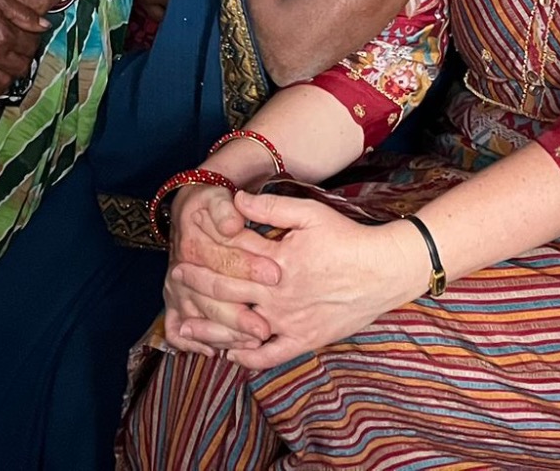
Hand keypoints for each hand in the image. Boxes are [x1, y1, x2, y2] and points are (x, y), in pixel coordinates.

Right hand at [0, 0, 50, 111]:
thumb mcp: (1, 0)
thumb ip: (24, 14)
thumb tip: (44, 26)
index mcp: (4, 37)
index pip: (29, 49)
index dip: (32, 46)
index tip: (29, 44)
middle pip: (18, 70)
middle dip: (22, 65)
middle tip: (20, 59)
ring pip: (2, 84)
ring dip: (8, 81)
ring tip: (9, 75)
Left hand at [180, 191, 421, 370]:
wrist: (385, 270)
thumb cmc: (347, 238)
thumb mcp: (310, 213)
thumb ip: (271, 207)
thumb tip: (236, 201)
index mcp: (277, 260)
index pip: (232, 256)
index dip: (206, 251)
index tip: (183, 248)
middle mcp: (278, 294)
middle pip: (228, 292)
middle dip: (197, 286)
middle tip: (174, 280)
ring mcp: (290, 321)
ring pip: (240, 329)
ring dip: (209, 329)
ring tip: (183, 328)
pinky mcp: (304, 340)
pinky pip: (269, 354)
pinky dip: (247, 357)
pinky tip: (228, 354)